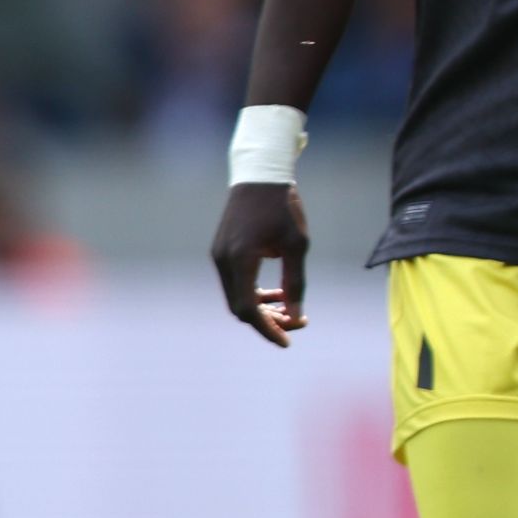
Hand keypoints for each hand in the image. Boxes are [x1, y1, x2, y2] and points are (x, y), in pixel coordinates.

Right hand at [211, 182, 309, 347]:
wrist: (260, 176)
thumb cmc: (283, 207)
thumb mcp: (297, 245)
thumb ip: (296, 282)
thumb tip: (297, 316)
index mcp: (240, 259)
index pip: (248, 309)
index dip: (268, 330)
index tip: (288, 341)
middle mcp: (223, 260)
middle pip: (239, 308)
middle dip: (268, 321)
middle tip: (298, 322)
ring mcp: (218, 256)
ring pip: (236, 297)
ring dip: (261, 309)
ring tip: (290, 309)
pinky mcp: (221, 252)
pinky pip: (235, 284)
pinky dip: (253, 294)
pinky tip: (276, 293)